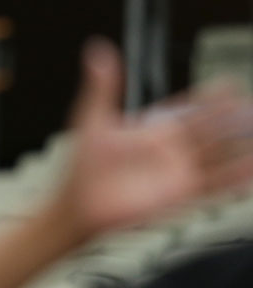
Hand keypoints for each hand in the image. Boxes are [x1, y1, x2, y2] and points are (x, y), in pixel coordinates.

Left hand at [60, 39, 252, 238]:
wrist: (79, 207)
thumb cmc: (81, 170)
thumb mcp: (92, 120)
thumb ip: (102, 87)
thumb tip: (97, 54)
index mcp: (153, 131)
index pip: (189, 109)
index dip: (209, 99)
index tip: (230, 85)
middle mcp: (169, 151)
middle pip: (210, 131)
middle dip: (233, 120)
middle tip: (252, 108)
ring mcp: (176, 172)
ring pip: (217, 156)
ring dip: (239, 147)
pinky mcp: (178, 193)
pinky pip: (213, 184)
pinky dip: (234, 177)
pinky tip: (250, 170)